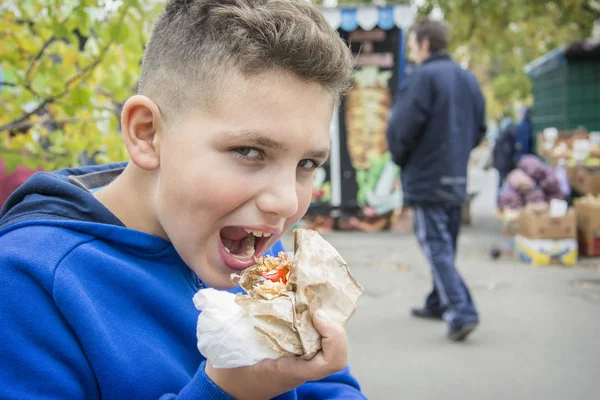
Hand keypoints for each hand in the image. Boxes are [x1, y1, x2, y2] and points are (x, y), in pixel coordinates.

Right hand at [205, 309, 347, 399]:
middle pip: (334, 346)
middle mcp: (303, 366)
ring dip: (321, 317)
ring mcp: (302, 360)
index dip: (334, 336)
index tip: (317, 315)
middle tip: (314, 299)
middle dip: (331, 320)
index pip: (330, 361)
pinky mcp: (297, 353)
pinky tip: (298, 304)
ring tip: (307, 297)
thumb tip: (223, 295)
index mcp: (291, 369)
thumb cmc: (229, 370)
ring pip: (326, 340)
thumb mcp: (232, 348)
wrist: (227, 390)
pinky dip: (311, 320)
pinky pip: (314, 337)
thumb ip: (235, 321)